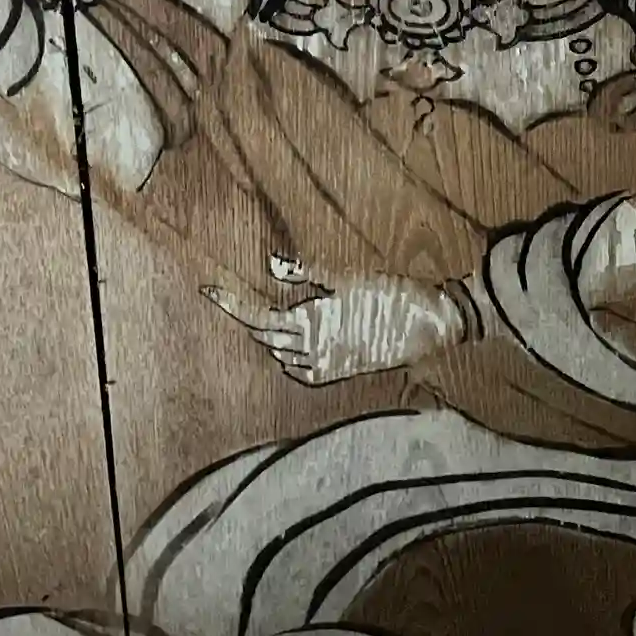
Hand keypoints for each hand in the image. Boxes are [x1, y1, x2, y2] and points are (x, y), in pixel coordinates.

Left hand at [204, 256, 471, 385]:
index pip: (256, 315)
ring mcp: (323, 365)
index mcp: (309, 324)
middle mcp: (310, 350)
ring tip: (271, 312)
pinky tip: (294, 341)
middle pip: (263, 333)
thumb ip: (305, 272)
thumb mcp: (346, 277)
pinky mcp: (336, 373)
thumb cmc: (389, 295)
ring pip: (279, 351)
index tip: (209, 290)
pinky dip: (289, 353)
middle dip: (249, 313)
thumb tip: (270, 262)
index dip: (230, 302)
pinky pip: (298, 368)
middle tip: (236, 292)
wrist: (426, 326)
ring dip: (270, 333)